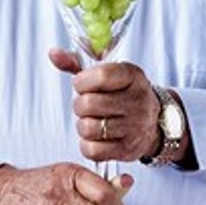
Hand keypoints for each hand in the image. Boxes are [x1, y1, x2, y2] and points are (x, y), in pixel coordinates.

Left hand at [49, 48, 160, 162]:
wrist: (152, 122)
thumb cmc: (122, 93)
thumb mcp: (107, 72)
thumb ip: (77, 62)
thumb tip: (53, 53)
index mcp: (132, 76)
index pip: (101, 75)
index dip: (82, 81)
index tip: (83, 84)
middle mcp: (137, 101)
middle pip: (89, 104)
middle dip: (79, 104)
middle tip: (86, 104)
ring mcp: (134, 127)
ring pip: (88, 128)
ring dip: (83, 124)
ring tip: (92, 120)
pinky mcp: (127, 150)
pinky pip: (92, 150)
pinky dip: (87, 144)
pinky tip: (96, 136)